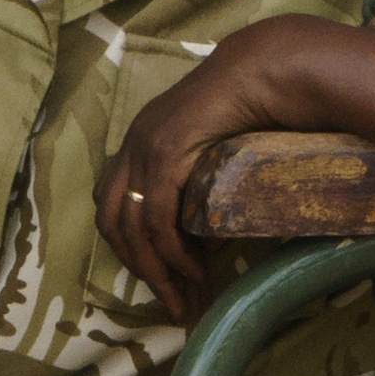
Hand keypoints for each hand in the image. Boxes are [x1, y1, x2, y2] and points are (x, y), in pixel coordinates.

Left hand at [94, 15, 332, 324]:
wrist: (262, 71)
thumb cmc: (248, 110)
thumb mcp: (212, 155)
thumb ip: (200, 190)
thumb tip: (205, 239)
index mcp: (136, 145)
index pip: (112, 207)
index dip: (129, 247)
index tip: (157, 280)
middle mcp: (131, 147)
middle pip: (113, 225)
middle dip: (138, 270)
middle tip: (170, 304)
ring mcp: (143, 150)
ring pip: (132, 229)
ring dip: (156, 271)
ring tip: (183, 299)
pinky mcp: (164, 157)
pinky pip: (157, 217)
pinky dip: (170, 250)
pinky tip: (192, 269)